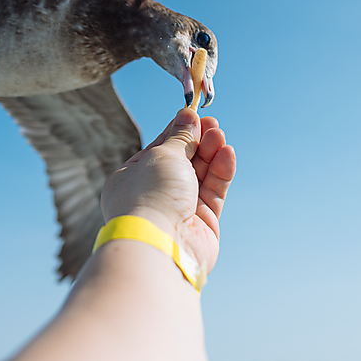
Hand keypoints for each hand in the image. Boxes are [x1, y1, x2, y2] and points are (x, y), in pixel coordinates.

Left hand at [100, 108, 236, 276]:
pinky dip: (221, 171)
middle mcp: (154, 193)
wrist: (161, 245)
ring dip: (211, 153)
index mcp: (132, 178)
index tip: (194, 115)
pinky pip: (214, 191)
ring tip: (220, 134)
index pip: (159, 149)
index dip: (178, 131)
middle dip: (198, 141)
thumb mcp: (162, 156)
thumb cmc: (150, 196)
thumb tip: (187, 117)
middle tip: (213, 123)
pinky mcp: (202, 221)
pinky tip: (228, 153)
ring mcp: (179, 208)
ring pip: (200, 174)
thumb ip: (180, 138)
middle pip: (183, 160)